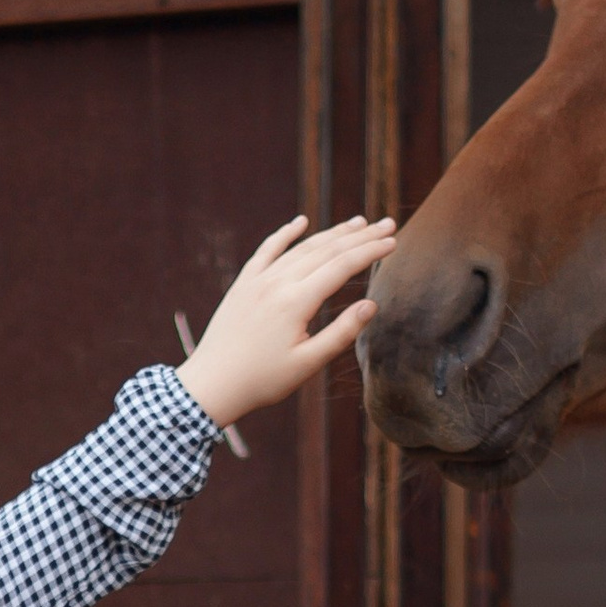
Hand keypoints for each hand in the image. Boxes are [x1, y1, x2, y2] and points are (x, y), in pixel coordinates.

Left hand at [175, 213, 396, 431]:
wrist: (212, 384)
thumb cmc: (262, 381)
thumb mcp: (307, 364)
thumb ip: (341, 333)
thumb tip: (371, 305)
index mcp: (296, 302)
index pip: (342, 266)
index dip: (370, 252)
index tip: (393, 241)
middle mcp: (277, 283)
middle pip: (326, 250)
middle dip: (360, 236)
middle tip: (387, 223)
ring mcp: (258, 280)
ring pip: (301, 247)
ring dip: (332, 233)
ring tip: (357, 223)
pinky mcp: (243, 284)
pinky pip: (267, 250)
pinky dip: (285, 234)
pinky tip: (300, 222)